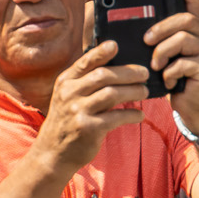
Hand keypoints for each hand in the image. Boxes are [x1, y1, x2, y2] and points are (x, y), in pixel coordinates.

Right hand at [33, 42, 148, 174]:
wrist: (53, 152)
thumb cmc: (67, 120)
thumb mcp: (67, 97)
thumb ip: (84, 82)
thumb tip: (115, 66)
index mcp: (65, 82)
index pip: (86, 62)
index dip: (101, 52)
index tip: (116, 45)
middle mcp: (70, 93)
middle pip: (104, 76)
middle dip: (128, 72)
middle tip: (144, 73)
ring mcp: (78, 111)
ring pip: (112, 94)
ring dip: (133, 91)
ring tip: (144, 91)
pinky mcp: (89, 128)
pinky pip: (116, 117)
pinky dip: (131, 114)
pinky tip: (139, 115)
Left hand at [149, 0, 198, 131]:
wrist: (196, 108)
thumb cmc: (180, 78)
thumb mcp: (171, 56)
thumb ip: (165, 39)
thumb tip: (143, 27)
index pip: (194, 3)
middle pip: (183, 20)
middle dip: (160, 29)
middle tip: (146, 41)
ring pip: (181, 40)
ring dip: (161, 53)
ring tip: (156, 66)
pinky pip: (183, 62)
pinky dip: (169, 72)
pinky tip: (168, 80)